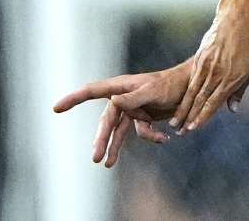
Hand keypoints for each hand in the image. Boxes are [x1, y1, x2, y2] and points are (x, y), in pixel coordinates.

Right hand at [53, 59, 193, 166]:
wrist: (193, 88)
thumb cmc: (172, 84)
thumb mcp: (154, 90)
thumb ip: (134, 97)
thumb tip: (114, 101)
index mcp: (121, 87)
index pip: (92, 91)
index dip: (74, 99)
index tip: (56, 108)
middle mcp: (123, 98)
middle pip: (106, 121)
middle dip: (101, 139)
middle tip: (95, 157)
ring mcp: (133, 108)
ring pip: (119, 131)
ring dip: (115, 146)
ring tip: (107, 164)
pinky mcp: (143, 117)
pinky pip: (141, 132)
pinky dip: (151, 137)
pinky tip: (164, 139)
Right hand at [171, 10, 248, 133]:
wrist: (238, 19)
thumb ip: (240, 90)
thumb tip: (232, 109)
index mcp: (231, 79)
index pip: (213, 103)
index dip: (202, 117)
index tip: (193, 129)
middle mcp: (216, 74)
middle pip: (199, 100)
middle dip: (189, 117)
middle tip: (180, 131)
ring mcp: (207, 65)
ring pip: (192, 90)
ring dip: (183, 107)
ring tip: (175, 121)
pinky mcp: (200, 58)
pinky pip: (191, 78)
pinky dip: (184, 91)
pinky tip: (179, 100)